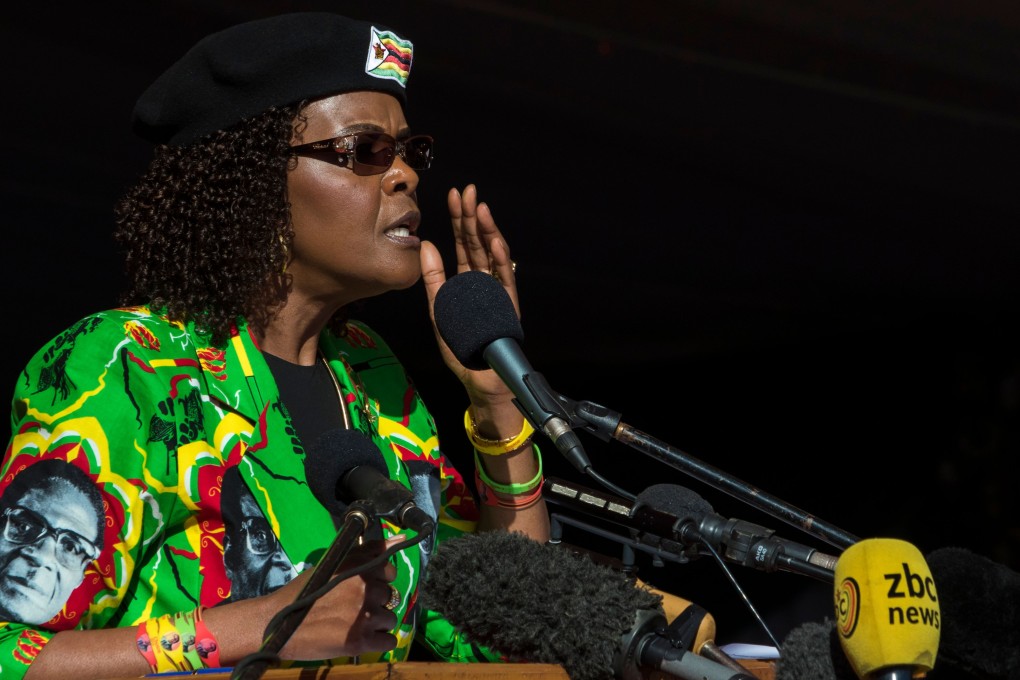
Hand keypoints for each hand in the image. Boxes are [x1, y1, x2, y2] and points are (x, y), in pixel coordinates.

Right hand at [268, 537, 401, 660]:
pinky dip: (378, 642)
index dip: (378, 581)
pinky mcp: (361, 641)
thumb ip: (369, 551)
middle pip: (390, 597)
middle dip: (376, 603)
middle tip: (352, 608)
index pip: (390, 572)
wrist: (278, 622)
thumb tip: (402, 538)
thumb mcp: (336, 563)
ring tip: (353, 624)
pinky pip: (389, 641)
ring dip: (376, 623)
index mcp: (360, 568)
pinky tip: (360, 637)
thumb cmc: (305, 591)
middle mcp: (366, 590)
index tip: (363, 588)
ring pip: (390, 619)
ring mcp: (365, 616)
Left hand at [421, 184, 518, 400]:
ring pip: (493, 254)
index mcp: (467, 281)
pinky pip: (504, 277)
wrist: (480, 378)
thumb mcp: (439, 311)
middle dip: (472, 217)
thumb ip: (433, 280)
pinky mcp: (508, 304)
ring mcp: (498, 291)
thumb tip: (426, 245)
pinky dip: (499, 258)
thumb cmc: (461, 348)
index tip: (453, 195)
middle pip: (478, 243)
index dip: (459, 220)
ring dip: (487, 230)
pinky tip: (492, 240)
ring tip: (479, 208)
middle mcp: (484, 281)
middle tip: (467, 191)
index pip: (463, 244)